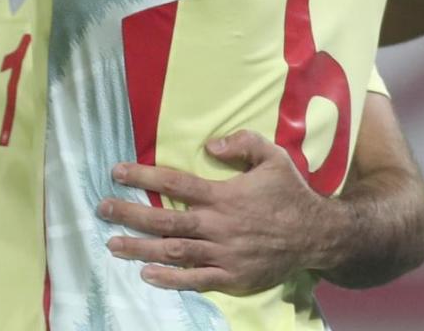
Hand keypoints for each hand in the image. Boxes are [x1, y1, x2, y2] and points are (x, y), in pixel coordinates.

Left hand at [98, 130, 330, 294]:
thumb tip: (209, 144)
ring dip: (141, 249)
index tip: (116, 172)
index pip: (175, 183)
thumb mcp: (273, 157)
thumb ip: (242, 143)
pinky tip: (146, 274)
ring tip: (113, 244)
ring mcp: (226, 254)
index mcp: (225, 195)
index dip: (143, 177)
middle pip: (166, 220)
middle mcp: (220, 225)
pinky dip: (170, 279)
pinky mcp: (234, 277)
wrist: (321, 235)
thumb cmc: (291, 193)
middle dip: (130, 214)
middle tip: (102, 209)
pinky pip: (197, 280)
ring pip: (175, 252)